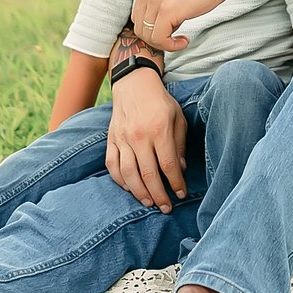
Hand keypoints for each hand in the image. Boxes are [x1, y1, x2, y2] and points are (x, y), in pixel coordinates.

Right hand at [104, 71, 187, 209]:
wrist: (134, 84)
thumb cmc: (160, 101)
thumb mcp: (178, 118)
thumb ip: (179, 144)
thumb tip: (181, 169)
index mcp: (159, 130)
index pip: (168, 165)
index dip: (175, 183)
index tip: (181, 194)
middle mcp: (139, 136)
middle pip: (148, 174)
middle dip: (159, 195)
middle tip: (166, 208)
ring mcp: (122, 139)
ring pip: (129, 174)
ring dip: (139, 192)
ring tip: (149, 203)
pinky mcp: (111, 140)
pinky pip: (112, 165)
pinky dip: (120, 180)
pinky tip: (130, 188)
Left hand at [131, 0, 237, 51]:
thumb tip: (156, 24)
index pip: (137, 15)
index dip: (152, 28)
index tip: (168, 30)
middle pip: (139, 27)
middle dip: (156, 37)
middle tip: (173, 38)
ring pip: (147, 36)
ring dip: (164, 43)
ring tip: (180, 39)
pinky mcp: (168, 11)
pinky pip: (160, 39)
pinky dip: (171, 46)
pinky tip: (185, 40)